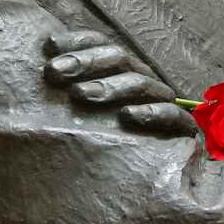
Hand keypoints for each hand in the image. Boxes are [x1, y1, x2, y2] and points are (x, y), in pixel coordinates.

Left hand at [43, 29, 196, 135]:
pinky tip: (126, 116)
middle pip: (119, 58)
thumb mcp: (74, 113)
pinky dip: (151, 113)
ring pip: (140, 83)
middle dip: (85, 62)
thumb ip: (62, 85)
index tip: (49, 46)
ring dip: (110, 86)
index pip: (101, 43)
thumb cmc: (95, 143)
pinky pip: (171, 115)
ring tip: (79, 94)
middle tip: (54, 72)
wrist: (138, 182)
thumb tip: (42, 50)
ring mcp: (160, 102)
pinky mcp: (180, 129)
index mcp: (117, 71)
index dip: (78, 41)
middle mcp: (140, 81)